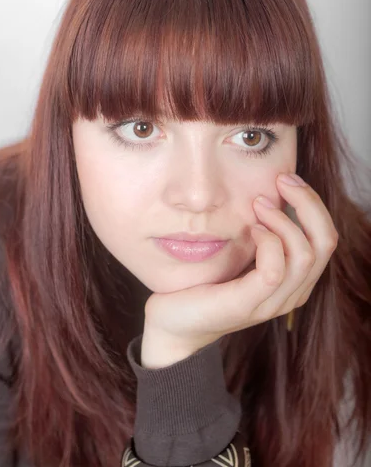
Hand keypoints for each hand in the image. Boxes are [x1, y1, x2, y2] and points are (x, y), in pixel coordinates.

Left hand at [143, 172, 338, 355]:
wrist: (174, 322)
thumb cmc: (207, 281)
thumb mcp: (242, 251)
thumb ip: (263, 230)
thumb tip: (272, 189)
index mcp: (296, 280)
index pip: (326, 237)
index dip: (313, 203)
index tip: (287, 178)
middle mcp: (292, 293)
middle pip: (325, 243)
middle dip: (308, 203)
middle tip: (281, 180)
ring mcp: (272, 303)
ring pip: (305, 255)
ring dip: (283, 220)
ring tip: (258, 204)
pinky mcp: (247, 305)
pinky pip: (274, 270)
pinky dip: (268, 242)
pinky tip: (252, 229)